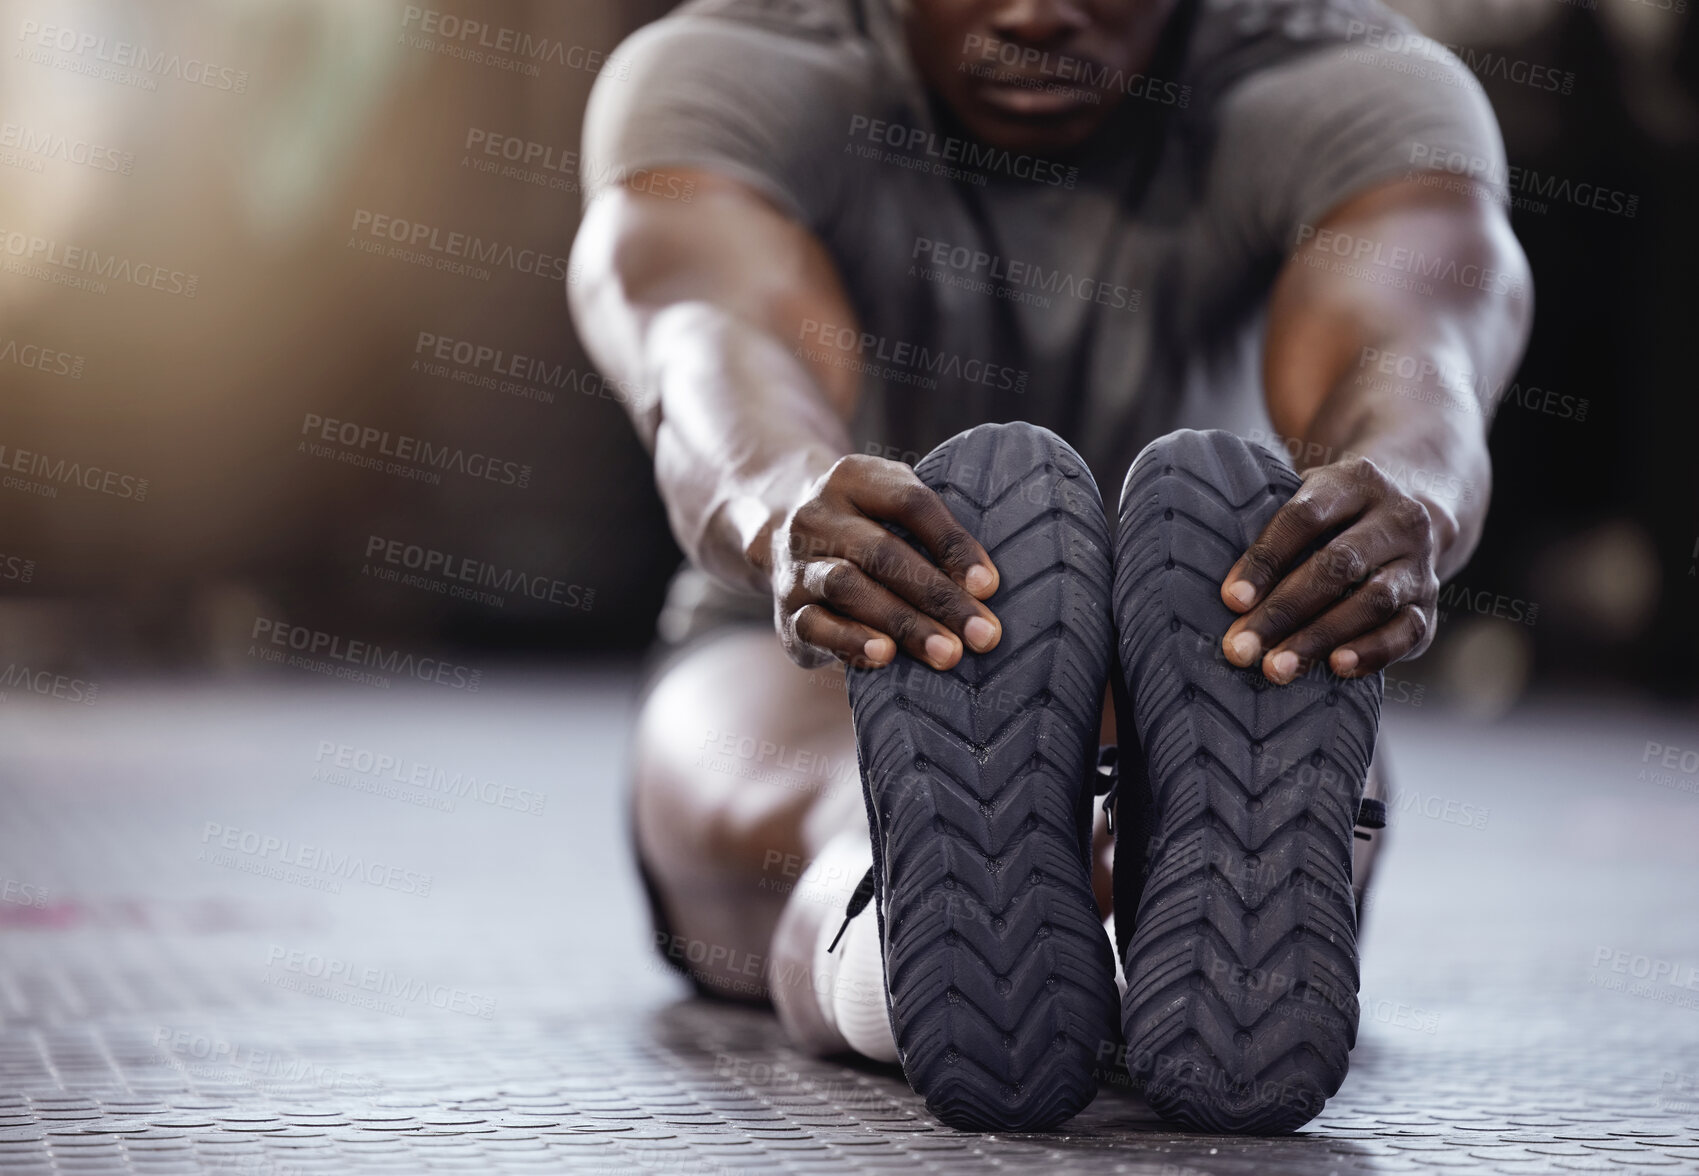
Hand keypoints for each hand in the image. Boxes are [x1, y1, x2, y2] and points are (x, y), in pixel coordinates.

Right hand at [768, 455, 1001, 670]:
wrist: (779, 534)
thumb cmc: (867, 526)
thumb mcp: (892, 506)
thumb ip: (932, 532)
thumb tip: (985, 589)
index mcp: (853, 478)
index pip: (910, 503)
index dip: (952, 544)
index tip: (989, 586)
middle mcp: (816, 516)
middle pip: (882, 553)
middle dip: (939, 597)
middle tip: (983, 634)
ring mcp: (796, 563)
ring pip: (848, 588)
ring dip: (903, 623)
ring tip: (947, 652)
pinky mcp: (786, 610)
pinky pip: (815, 625)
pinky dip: (851, 641)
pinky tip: (886, 657)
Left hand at [1219, 455, 1439, 684]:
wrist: (1408, 516)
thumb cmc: (1332, 516)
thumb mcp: (1310, 499)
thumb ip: (1273, 528)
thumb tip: (1228, 593)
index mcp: (1356, 481)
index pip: (1306, 518)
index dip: (1266, 559)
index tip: (1231, 599)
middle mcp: (1398, 519)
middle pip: (1338, 564)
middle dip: (1284, 610)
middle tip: (1241, 647)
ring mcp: (1419, 562)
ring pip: (1373, 601)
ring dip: (1320, 637)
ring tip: (1277, 667)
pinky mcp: (1430, 604)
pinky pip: (1408, 631)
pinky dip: (1373, 651)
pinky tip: (1336, 668)